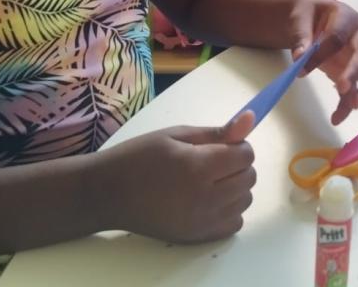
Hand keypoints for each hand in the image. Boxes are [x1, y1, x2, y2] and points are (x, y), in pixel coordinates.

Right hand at [94, 113, 255, 242]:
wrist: (107, 194)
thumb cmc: (138, 157)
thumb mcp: (175, 135)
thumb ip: (216, 132)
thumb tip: (250, 120)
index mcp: (198, 167)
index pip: (245, 155)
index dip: (238, 145)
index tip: (222, 144)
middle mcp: (205, 198)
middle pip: (249, 178)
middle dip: (238, 165)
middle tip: (213, 161)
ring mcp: (202, 222)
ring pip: (245, 201)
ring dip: (235, 188)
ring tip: (210, 180)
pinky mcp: (197, 237)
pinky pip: (234, 223)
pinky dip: (229, 210)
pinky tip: (208, 200)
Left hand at [289, 0, 357, 124]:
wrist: (313, 16)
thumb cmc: (309, 13)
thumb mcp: (300, 16)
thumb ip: (301, 35)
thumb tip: (299, 57)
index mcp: (347, 19)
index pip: (337, 37)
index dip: (321, 54)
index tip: (300, 70)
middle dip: (356, 72)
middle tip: (343, 88)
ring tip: (352, 107)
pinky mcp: (353, 73)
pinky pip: (355, 90)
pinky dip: (348, 105)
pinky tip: (336, 118)